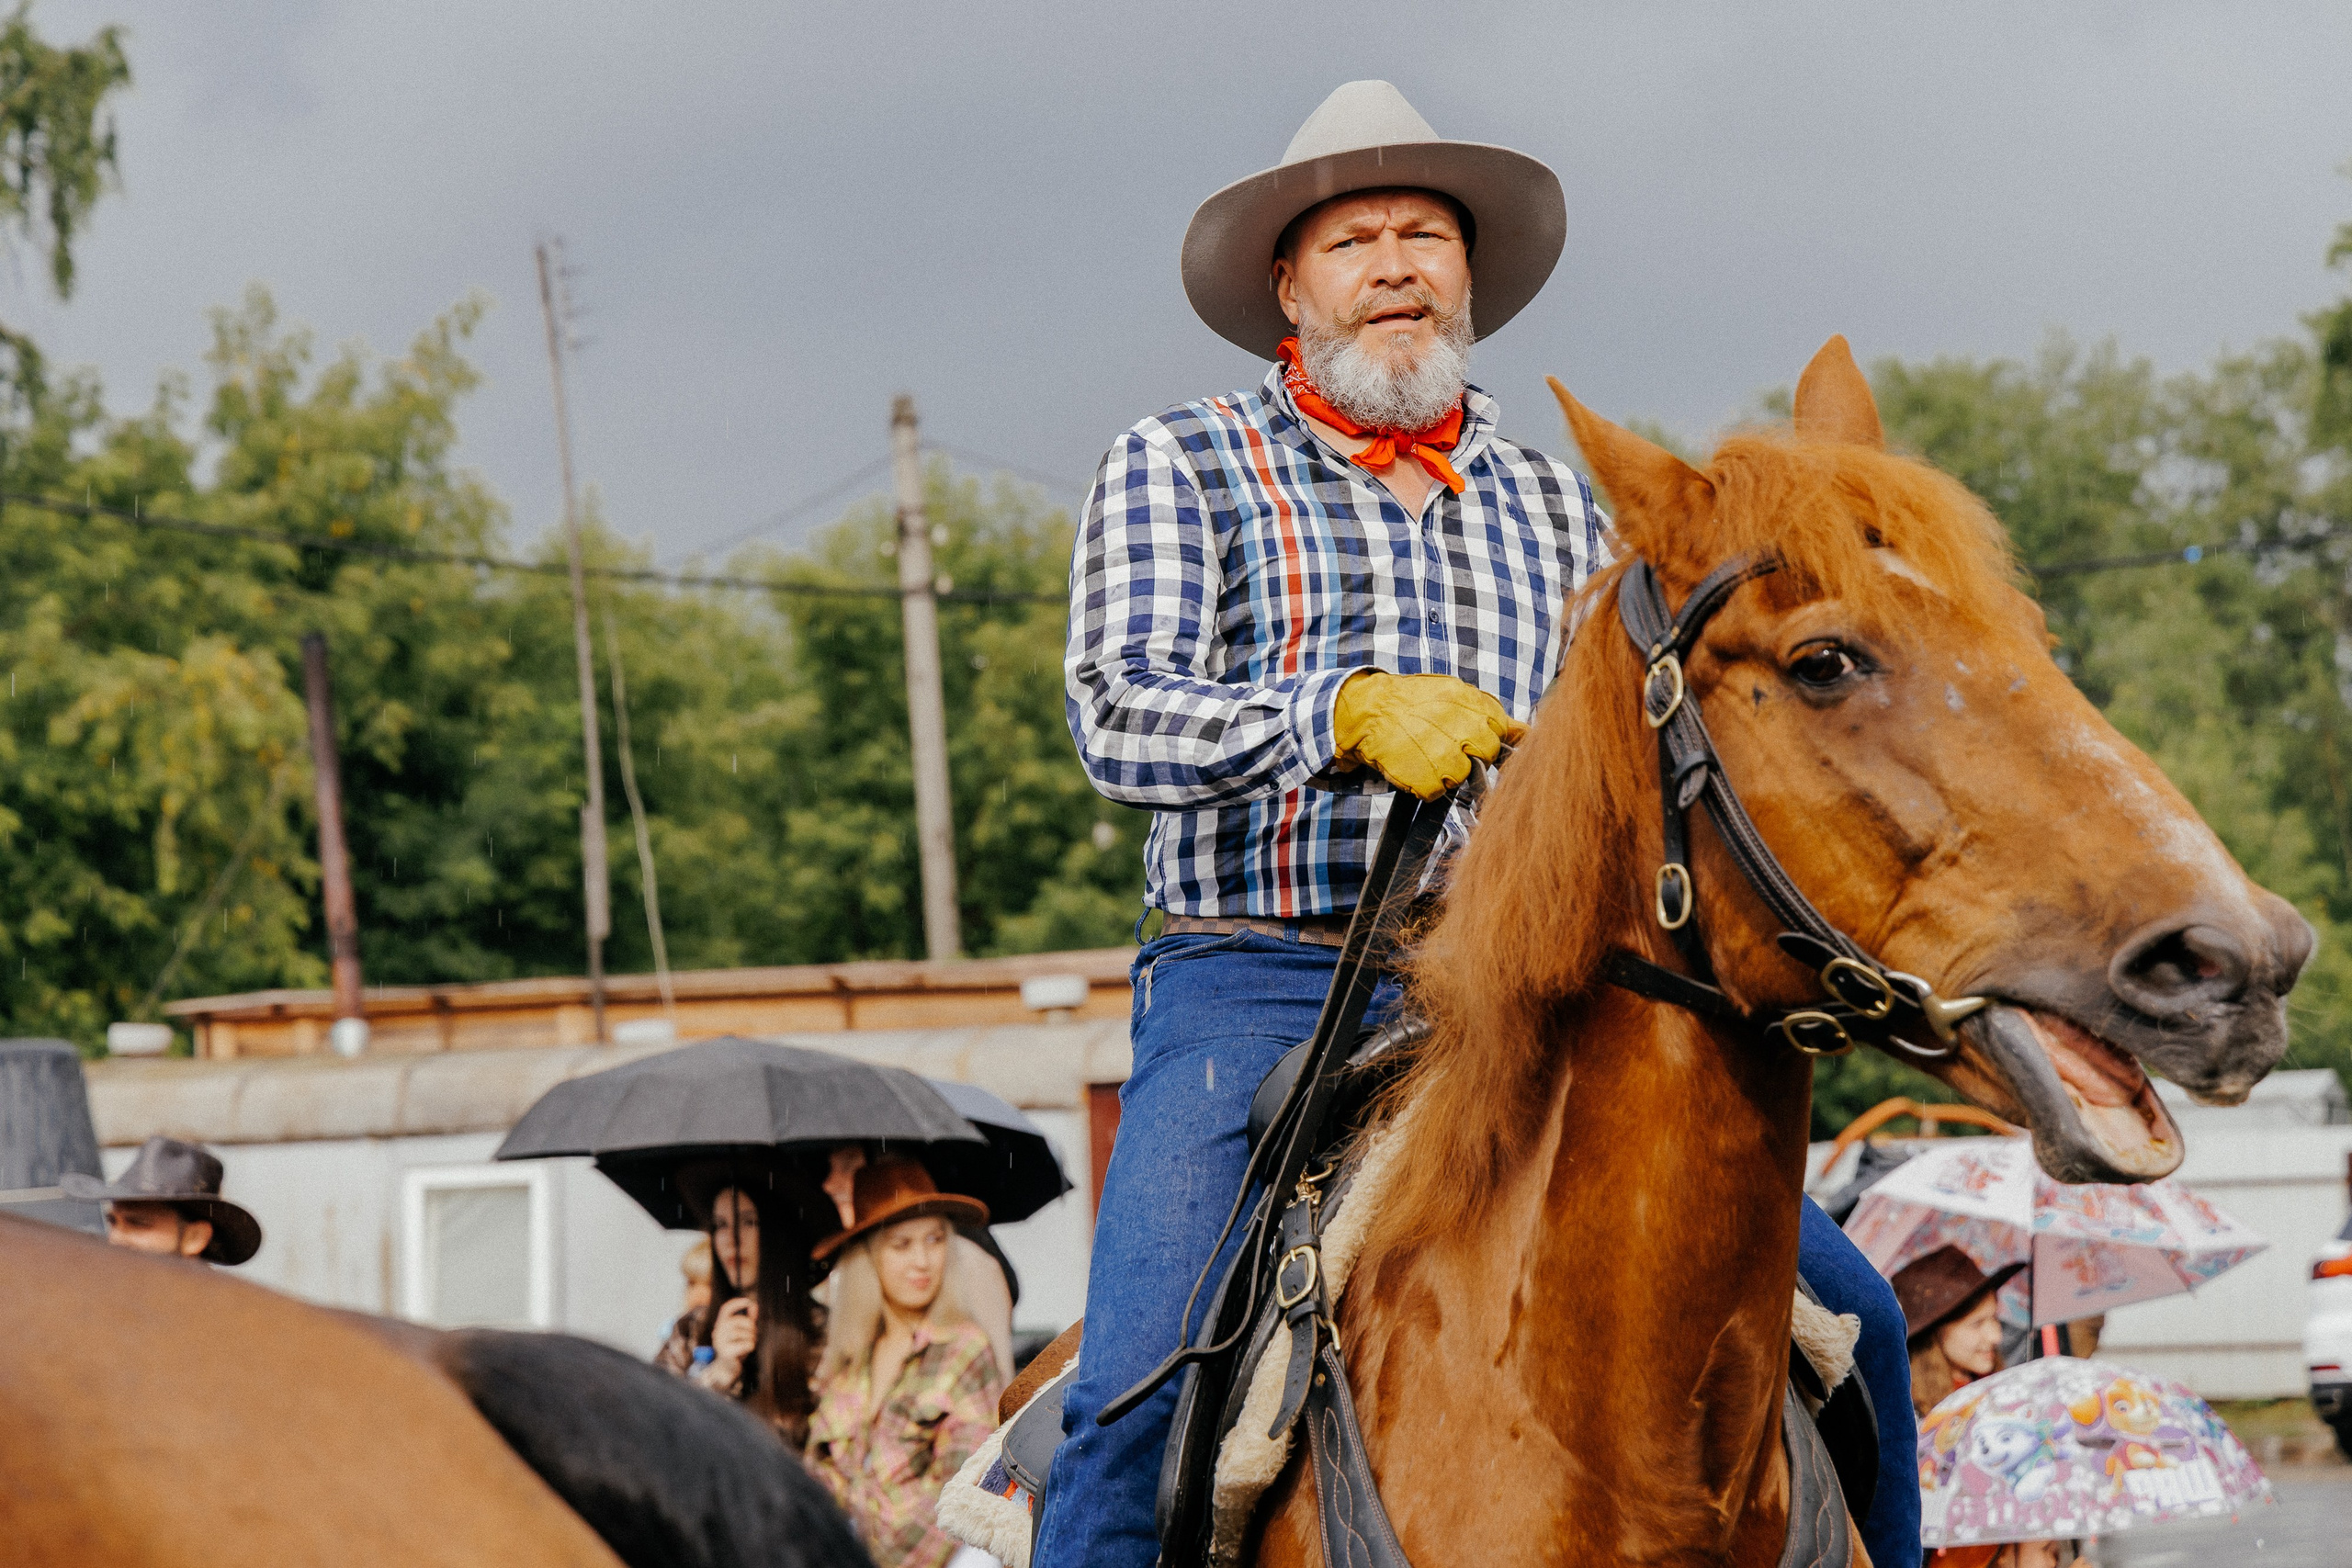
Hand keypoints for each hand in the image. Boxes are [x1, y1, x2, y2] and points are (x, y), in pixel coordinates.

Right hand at [706, 1296, 757, 1386]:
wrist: (725, 1369)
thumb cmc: (735, 1348)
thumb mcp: (741, 1332)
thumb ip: (747, 1319)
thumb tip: (754, 1305)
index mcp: (720, 1324)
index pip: (726, 1308)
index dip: (737, 1303)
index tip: (749, 1302)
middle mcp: (718, 1331)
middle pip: (741, 1321)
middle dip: (752, 1328)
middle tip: (752, 1337)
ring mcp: (720, 1341)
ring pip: (746, 1334)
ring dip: (752, 1339)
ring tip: (747, 1345)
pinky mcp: (726, 1351)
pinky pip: (747, 1344)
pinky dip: (750, 1347)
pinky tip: (746, 1351)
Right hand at [1331, 672, 1523, 799]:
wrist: (1369, 710)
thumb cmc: (1412, 702)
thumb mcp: (1454, 695)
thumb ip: (1491, 714)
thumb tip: (1527, 732)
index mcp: (1472, 704)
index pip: (1500, 731)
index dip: (1485, 737)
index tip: (1470, 738)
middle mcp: (1463, 729)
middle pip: (1486, 755)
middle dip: (1470, 756)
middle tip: (1446, 748)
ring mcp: (1446, 756)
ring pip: (1462, 777)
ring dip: (1446, 773)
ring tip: (1426, 756)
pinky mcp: (1427, 779)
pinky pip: (1436, 792)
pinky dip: (1425, 785)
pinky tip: (1414, 766)